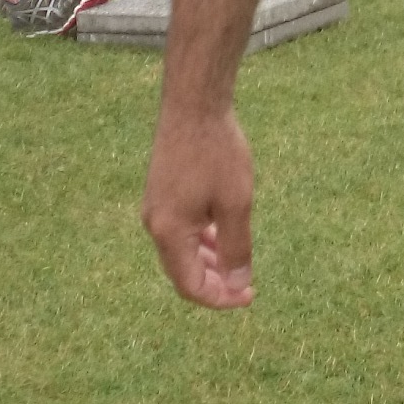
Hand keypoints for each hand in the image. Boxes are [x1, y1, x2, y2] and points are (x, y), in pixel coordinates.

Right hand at [144, 99, 254, 307]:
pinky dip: (201, 241)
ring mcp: (155, 208)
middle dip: (215, 284)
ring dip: (209, 263)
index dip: (220, 298)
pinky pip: (179, 231)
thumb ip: (236, 249)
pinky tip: (222, 233)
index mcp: (169, 232)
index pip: (190, 286)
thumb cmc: (217, 152)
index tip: (249, 294)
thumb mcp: (236, 204)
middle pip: (182, 273)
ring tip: (238, 260)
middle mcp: (155, 224)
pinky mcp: (160, 194)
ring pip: (181, 252)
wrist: (194, 105)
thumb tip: (237, 286)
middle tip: (246, 283)